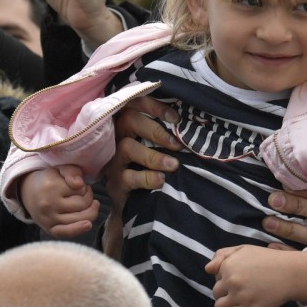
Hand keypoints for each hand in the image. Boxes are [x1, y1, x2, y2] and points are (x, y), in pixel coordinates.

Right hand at [19, 165, 98, 237]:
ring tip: (83, 203)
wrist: (29, 191)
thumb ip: (72, 172)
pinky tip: (88, 224)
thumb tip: (79, 184)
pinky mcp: (48, 229)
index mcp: (51, 187)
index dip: (85, 187)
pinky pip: (65, 232)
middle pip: (84, 204)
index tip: (78, 185)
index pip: (82, 190)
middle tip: (81, 193)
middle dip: (88, 197)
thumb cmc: (51, 179)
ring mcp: (47, 219)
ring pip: (81, 218)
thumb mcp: (61, 169)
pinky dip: (78, 230)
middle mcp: (48, 205)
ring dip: (88, 210)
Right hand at [104, 96, 181, 216]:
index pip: (135, 104)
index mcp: (128, 125)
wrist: (133, 201)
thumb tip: (192, 126)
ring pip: (127, 148)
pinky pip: (127, 176)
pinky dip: (147, 177)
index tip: (176, 118)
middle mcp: (117, 138)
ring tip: (174, 164)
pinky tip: (161, 180)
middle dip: (156, 131)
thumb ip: (167, 134)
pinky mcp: (114, 182)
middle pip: (128, 121)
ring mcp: (114, 160)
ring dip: (153, 156)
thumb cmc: (149, 167)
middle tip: (177, 144)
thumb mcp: (156, 147)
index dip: (154, 106)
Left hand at [205, 245, 306, 306]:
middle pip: (216, 291)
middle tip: (243, 286)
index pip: (216, 275)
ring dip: (225, 303)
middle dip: (226, 290)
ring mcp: (239, 296)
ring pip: (219, 305)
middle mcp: (231, 280)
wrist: (290, 273)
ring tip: (239, 299)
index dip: (226, 275)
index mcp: (229, 264)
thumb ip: (223, 254)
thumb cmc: (268, 259)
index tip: (239, 275)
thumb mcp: (245, 249)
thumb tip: (207, 269)